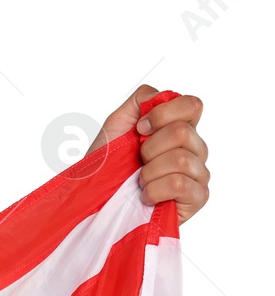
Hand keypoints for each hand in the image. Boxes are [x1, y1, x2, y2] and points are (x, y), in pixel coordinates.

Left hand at [87, 86, 209, 223]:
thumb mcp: (116, 126)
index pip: (192, 105)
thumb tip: (159, 95)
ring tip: (140, 181)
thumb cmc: (108, 166)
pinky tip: (147, 196)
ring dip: (149, 171)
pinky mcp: (197, 197)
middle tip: (138, 161)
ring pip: (180, 158)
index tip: (139, 129)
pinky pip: (179, 184)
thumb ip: (139, 101)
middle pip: (182, 132)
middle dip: (149, 147)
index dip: (162, 114)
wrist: (96, 201)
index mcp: (180, 128)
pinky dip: (153, 190)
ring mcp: (199, 173)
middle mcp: (195, 149)